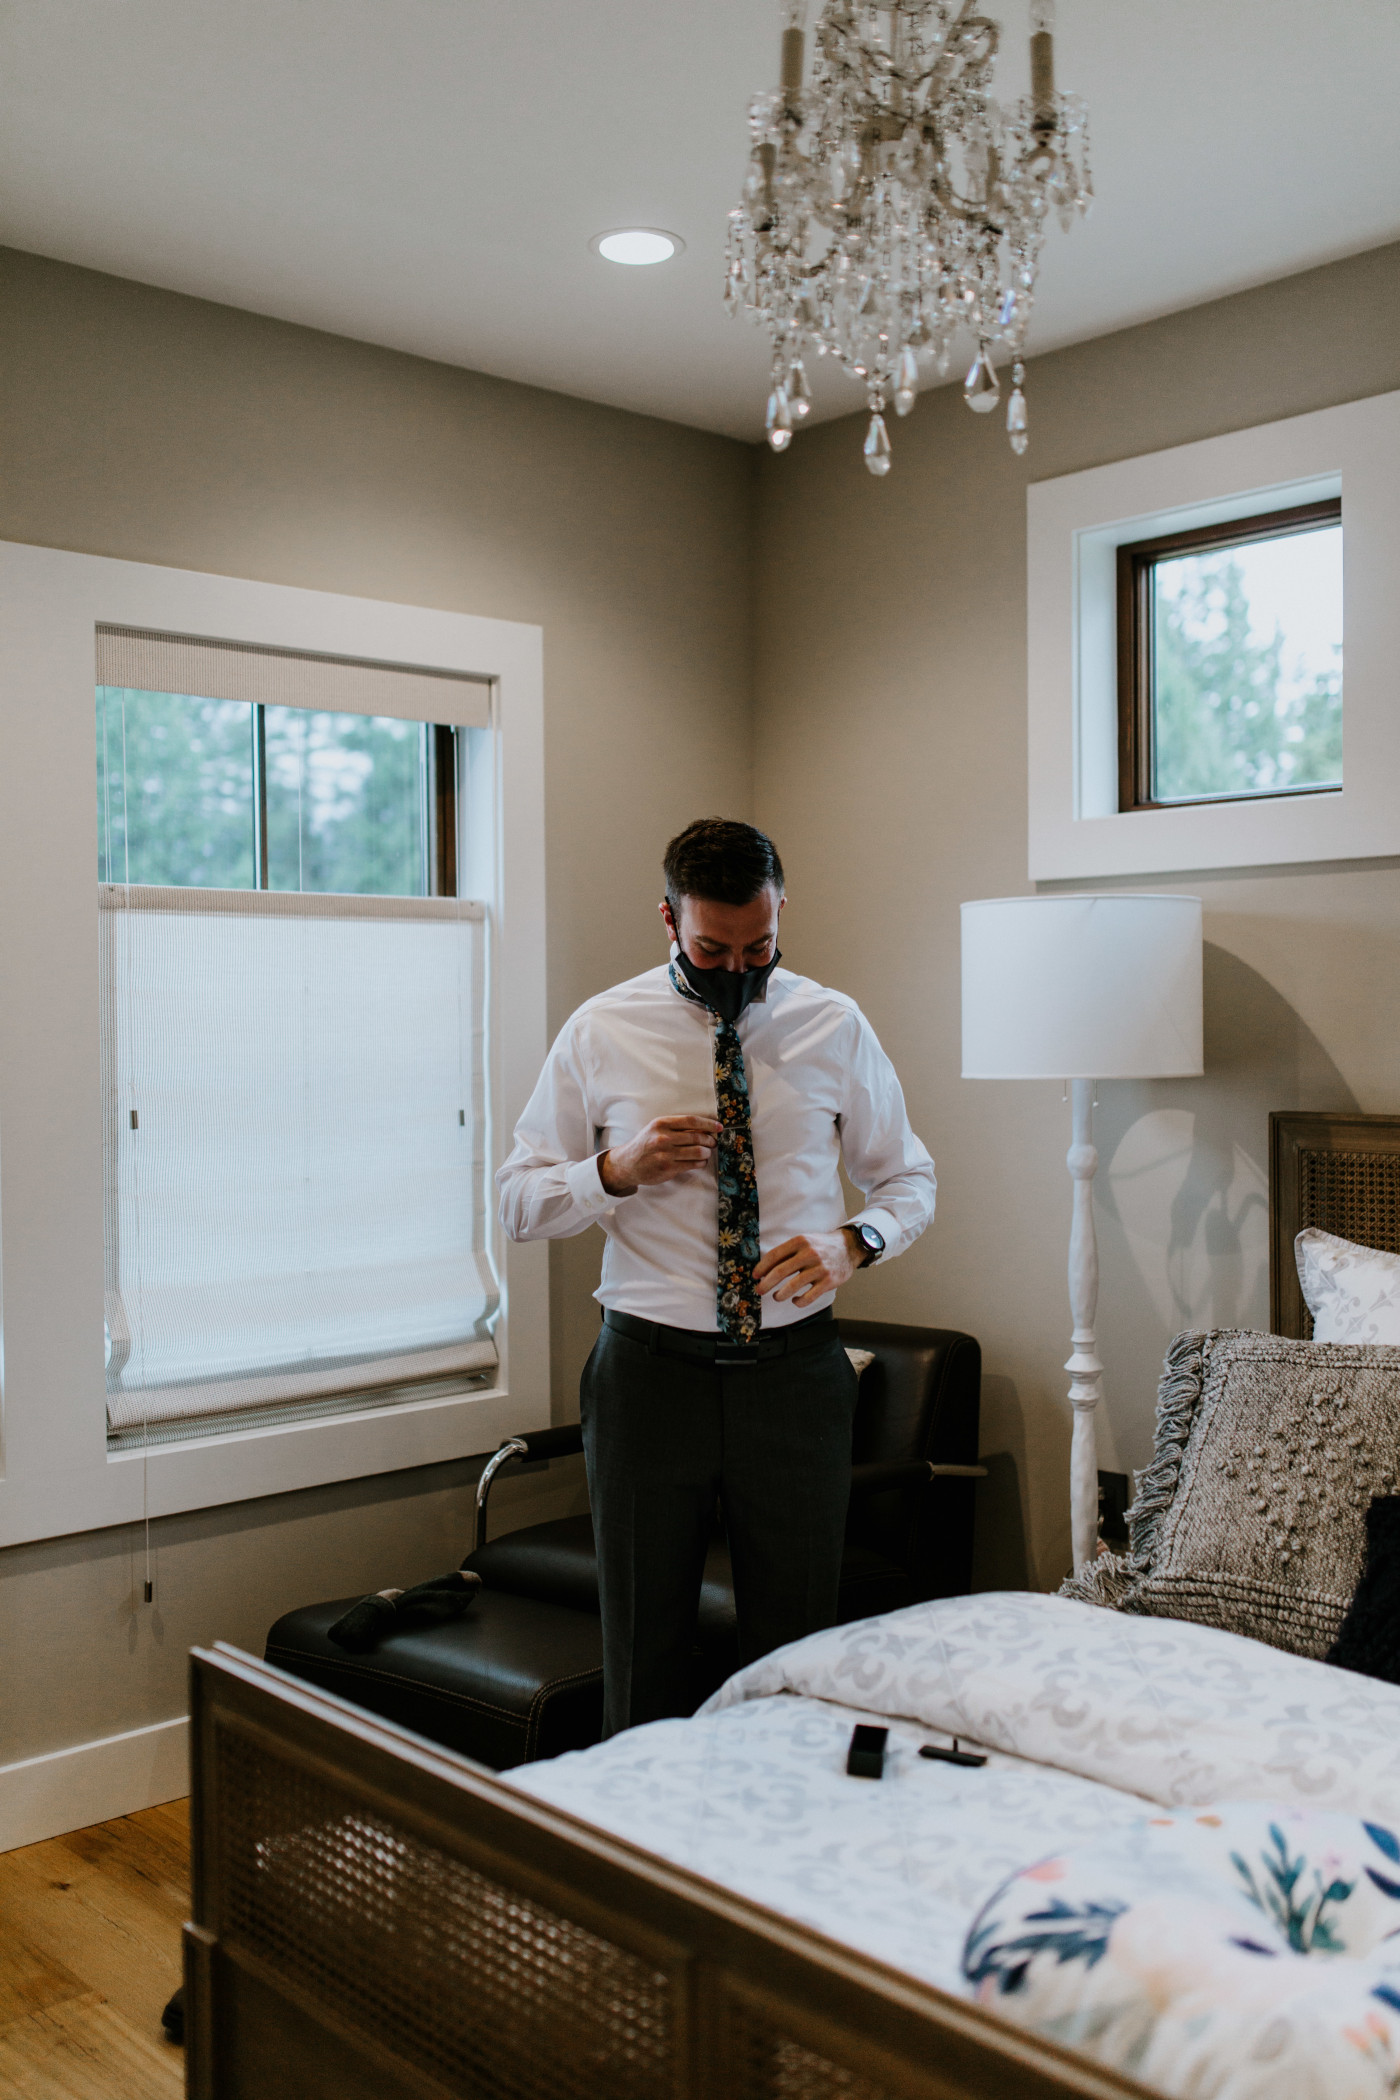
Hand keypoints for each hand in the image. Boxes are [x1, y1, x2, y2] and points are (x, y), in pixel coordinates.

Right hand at [599, 1116, 721, 1195]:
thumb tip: (704, 1128)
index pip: (691, 1121)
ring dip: (706, 1152)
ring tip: (706, 1153)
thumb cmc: (645, 1144)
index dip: (708, 1124)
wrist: (627, 1163)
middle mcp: (663, 1137)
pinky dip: (701, 1162)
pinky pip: (693, 1164)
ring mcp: (665, 1154)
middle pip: (697, 1137)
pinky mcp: (668, 1168)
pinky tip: (700, 1161)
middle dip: (709, 1140)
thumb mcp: (656, 1129)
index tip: (719, 1127)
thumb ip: (676, 1127)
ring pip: (698, 1152)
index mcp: (661, 1123)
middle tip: (713, 1143)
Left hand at [754, 1229, 858, 1306]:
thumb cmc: (821, 1246)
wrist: (848, 1248)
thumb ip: (787, 1252)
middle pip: (780, 1271)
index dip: (762, 1267)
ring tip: (777, 1296)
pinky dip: (798, 1302)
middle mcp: (809, 1253)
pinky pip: (808, 1297)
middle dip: (766, 1283)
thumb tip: (765, 1268)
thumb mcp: (804, 1241)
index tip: (755, 1276)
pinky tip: (795, 1300)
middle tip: (759, 1290)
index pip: (775, 1255)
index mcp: (800, 1241)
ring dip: (780, 1295)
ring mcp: (820, 1268)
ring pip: (793, 1286)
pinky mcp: (828, 1281)